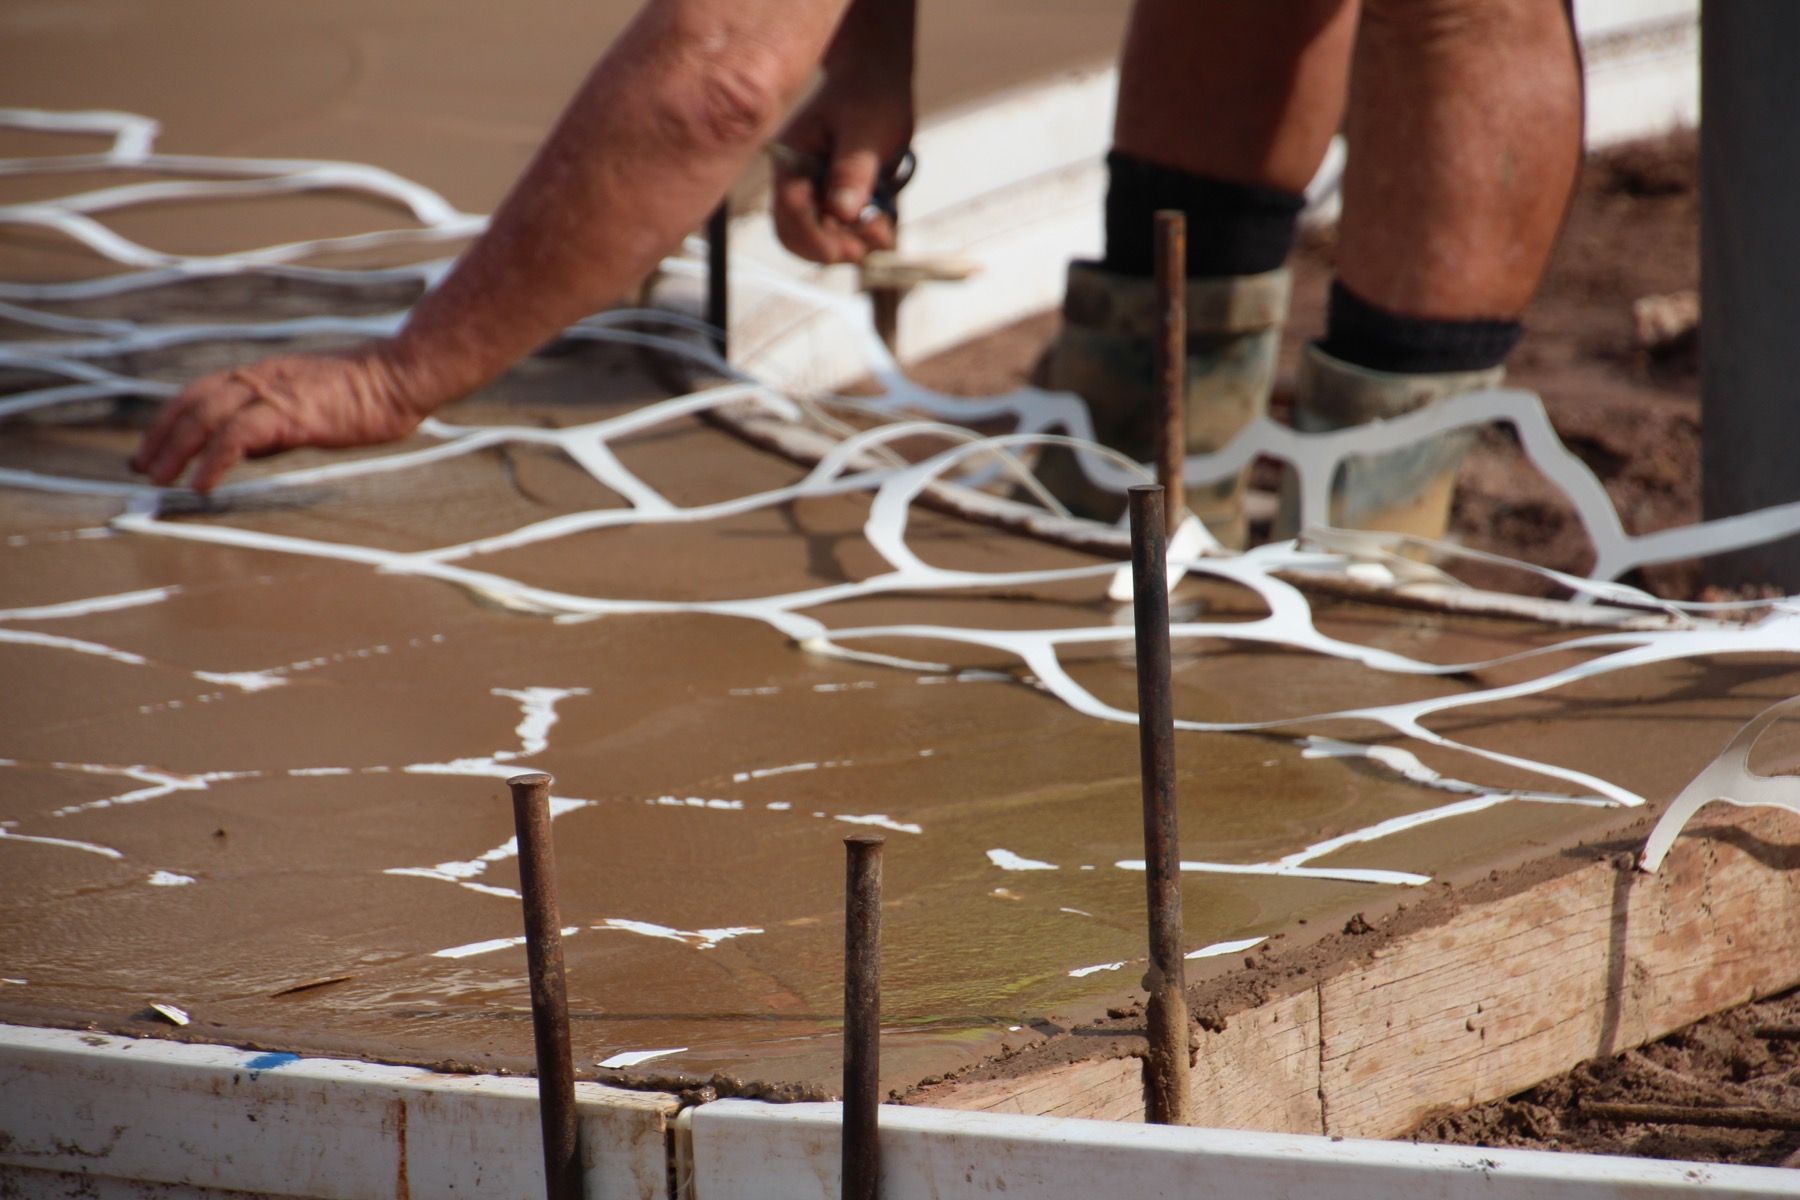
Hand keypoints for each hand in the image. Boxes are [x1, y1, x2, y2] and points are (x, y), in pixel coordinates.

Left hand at [130, 343, 429, 493]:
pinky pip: (236, 438)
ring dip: (176, 450)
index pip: (200, 392)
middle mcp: (258, 377)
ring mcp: (271, 393)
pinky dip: (212, 462)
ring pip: (205, 417)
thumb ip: (276, 425)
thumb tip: (246, 451)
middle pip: (191, 402)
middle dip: (161, 436)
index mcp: (263, 374)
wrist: (399, 377)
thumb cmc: (368, 396)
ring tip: (160, 479)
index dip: (171, 419)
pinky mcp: (287, 413)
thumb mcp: (311, 408)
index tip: (154, 446)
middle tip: (142, 467)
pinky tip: (202, 485)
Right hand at [771, 76, 912, 264]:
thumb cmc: (871, 96)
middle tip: (868, 247)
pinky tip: (879, 225)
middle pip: (795, 233)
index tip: (852, 252)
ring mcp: (809, 189)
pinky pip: (833, 229)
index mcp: (792, 157)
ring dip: (848, 243)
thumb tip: (842, 212)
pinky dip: (856, 235)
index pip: (790, 211)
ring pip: (815, 236)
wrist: (875, 79)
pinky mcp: (826, 196)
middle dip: (830, 247)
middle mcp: (793, 177)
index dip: (817, 238)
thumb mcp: (867, 132)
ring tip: (881, 231)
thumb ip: (853, 170)